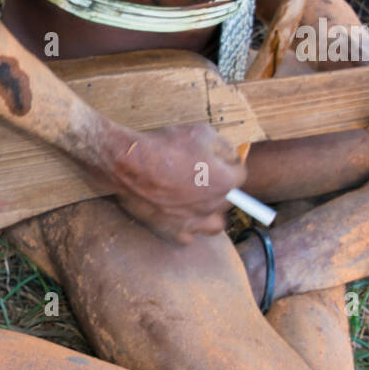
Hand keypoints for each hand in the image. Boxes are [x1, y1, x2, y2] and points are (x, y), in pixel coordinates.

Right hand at [107, 124, 246, 244]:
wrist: (128, 163)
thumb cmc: (163, 145)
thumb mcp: (201, 132)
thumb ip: (223, 147)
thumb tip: (231, 157)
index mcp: (225, 181)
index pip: (240, 175)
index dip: (228, 165)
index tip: (215, 161)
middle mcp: (214, 205)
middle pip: (228, 200)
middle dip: (219, 189)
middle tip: (201, 178)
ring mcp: (194, 222)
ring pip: (215, 225)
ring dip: (210, 214)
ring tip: (196, 202)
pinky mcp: (173, 231)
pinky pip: (189, 237)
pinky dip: (187, 228)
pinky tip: (178, 215)